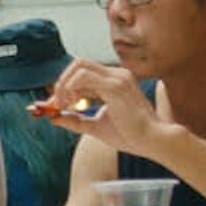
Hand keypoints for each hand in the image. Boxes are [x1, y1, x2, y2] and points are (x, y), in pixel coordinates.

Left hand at [46, 59, 169, 159]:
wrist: (152, 142)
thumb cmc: (130, 135)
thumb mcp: (96, 126)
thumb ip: (76, 121)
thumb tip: (53, 118)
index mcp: (114, 81)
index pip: (82, 72)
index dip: (64, 86)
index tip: (54, 105)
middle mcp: (116, 74)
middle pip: (78, 64)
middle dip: (61, 82)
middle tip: (57, 104)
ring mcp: (117, 77)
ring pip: (79, 66)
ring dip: (64, 85)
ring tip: (65, 106)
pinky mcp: (115, 86)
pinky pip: (84, 76)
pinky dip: (71, 87)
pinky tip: (72, 104)